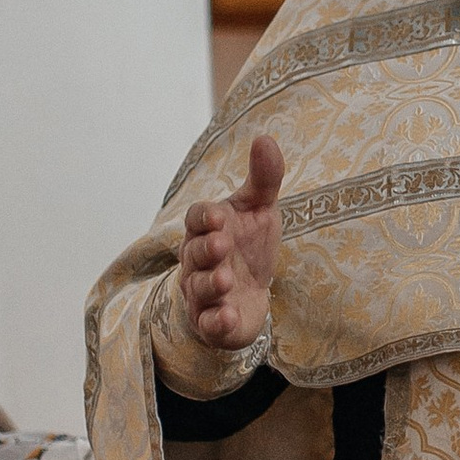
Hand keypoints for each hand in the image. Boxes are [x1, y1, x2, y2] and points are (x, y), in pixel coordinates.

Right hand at [178, 134, 283, 347]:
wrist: (250, 294)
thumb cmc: (249, 245)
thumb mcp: (260, 209)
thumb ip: (263, 178)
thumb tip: (265, 137)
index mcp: (207, 229)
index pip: (198, 218)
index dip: (206, 218)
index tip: (220, 216)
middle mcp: (198, 260)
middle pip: (194, 253)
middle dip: (206, 250)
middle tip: (222, 246)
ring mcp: (203, 292)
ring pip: (199, 288)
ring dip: (211, 284)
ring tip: (226, 280)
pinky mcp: (212, 322)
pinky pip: (208, 323)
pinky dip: (216, 321)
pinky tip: (228, 318)